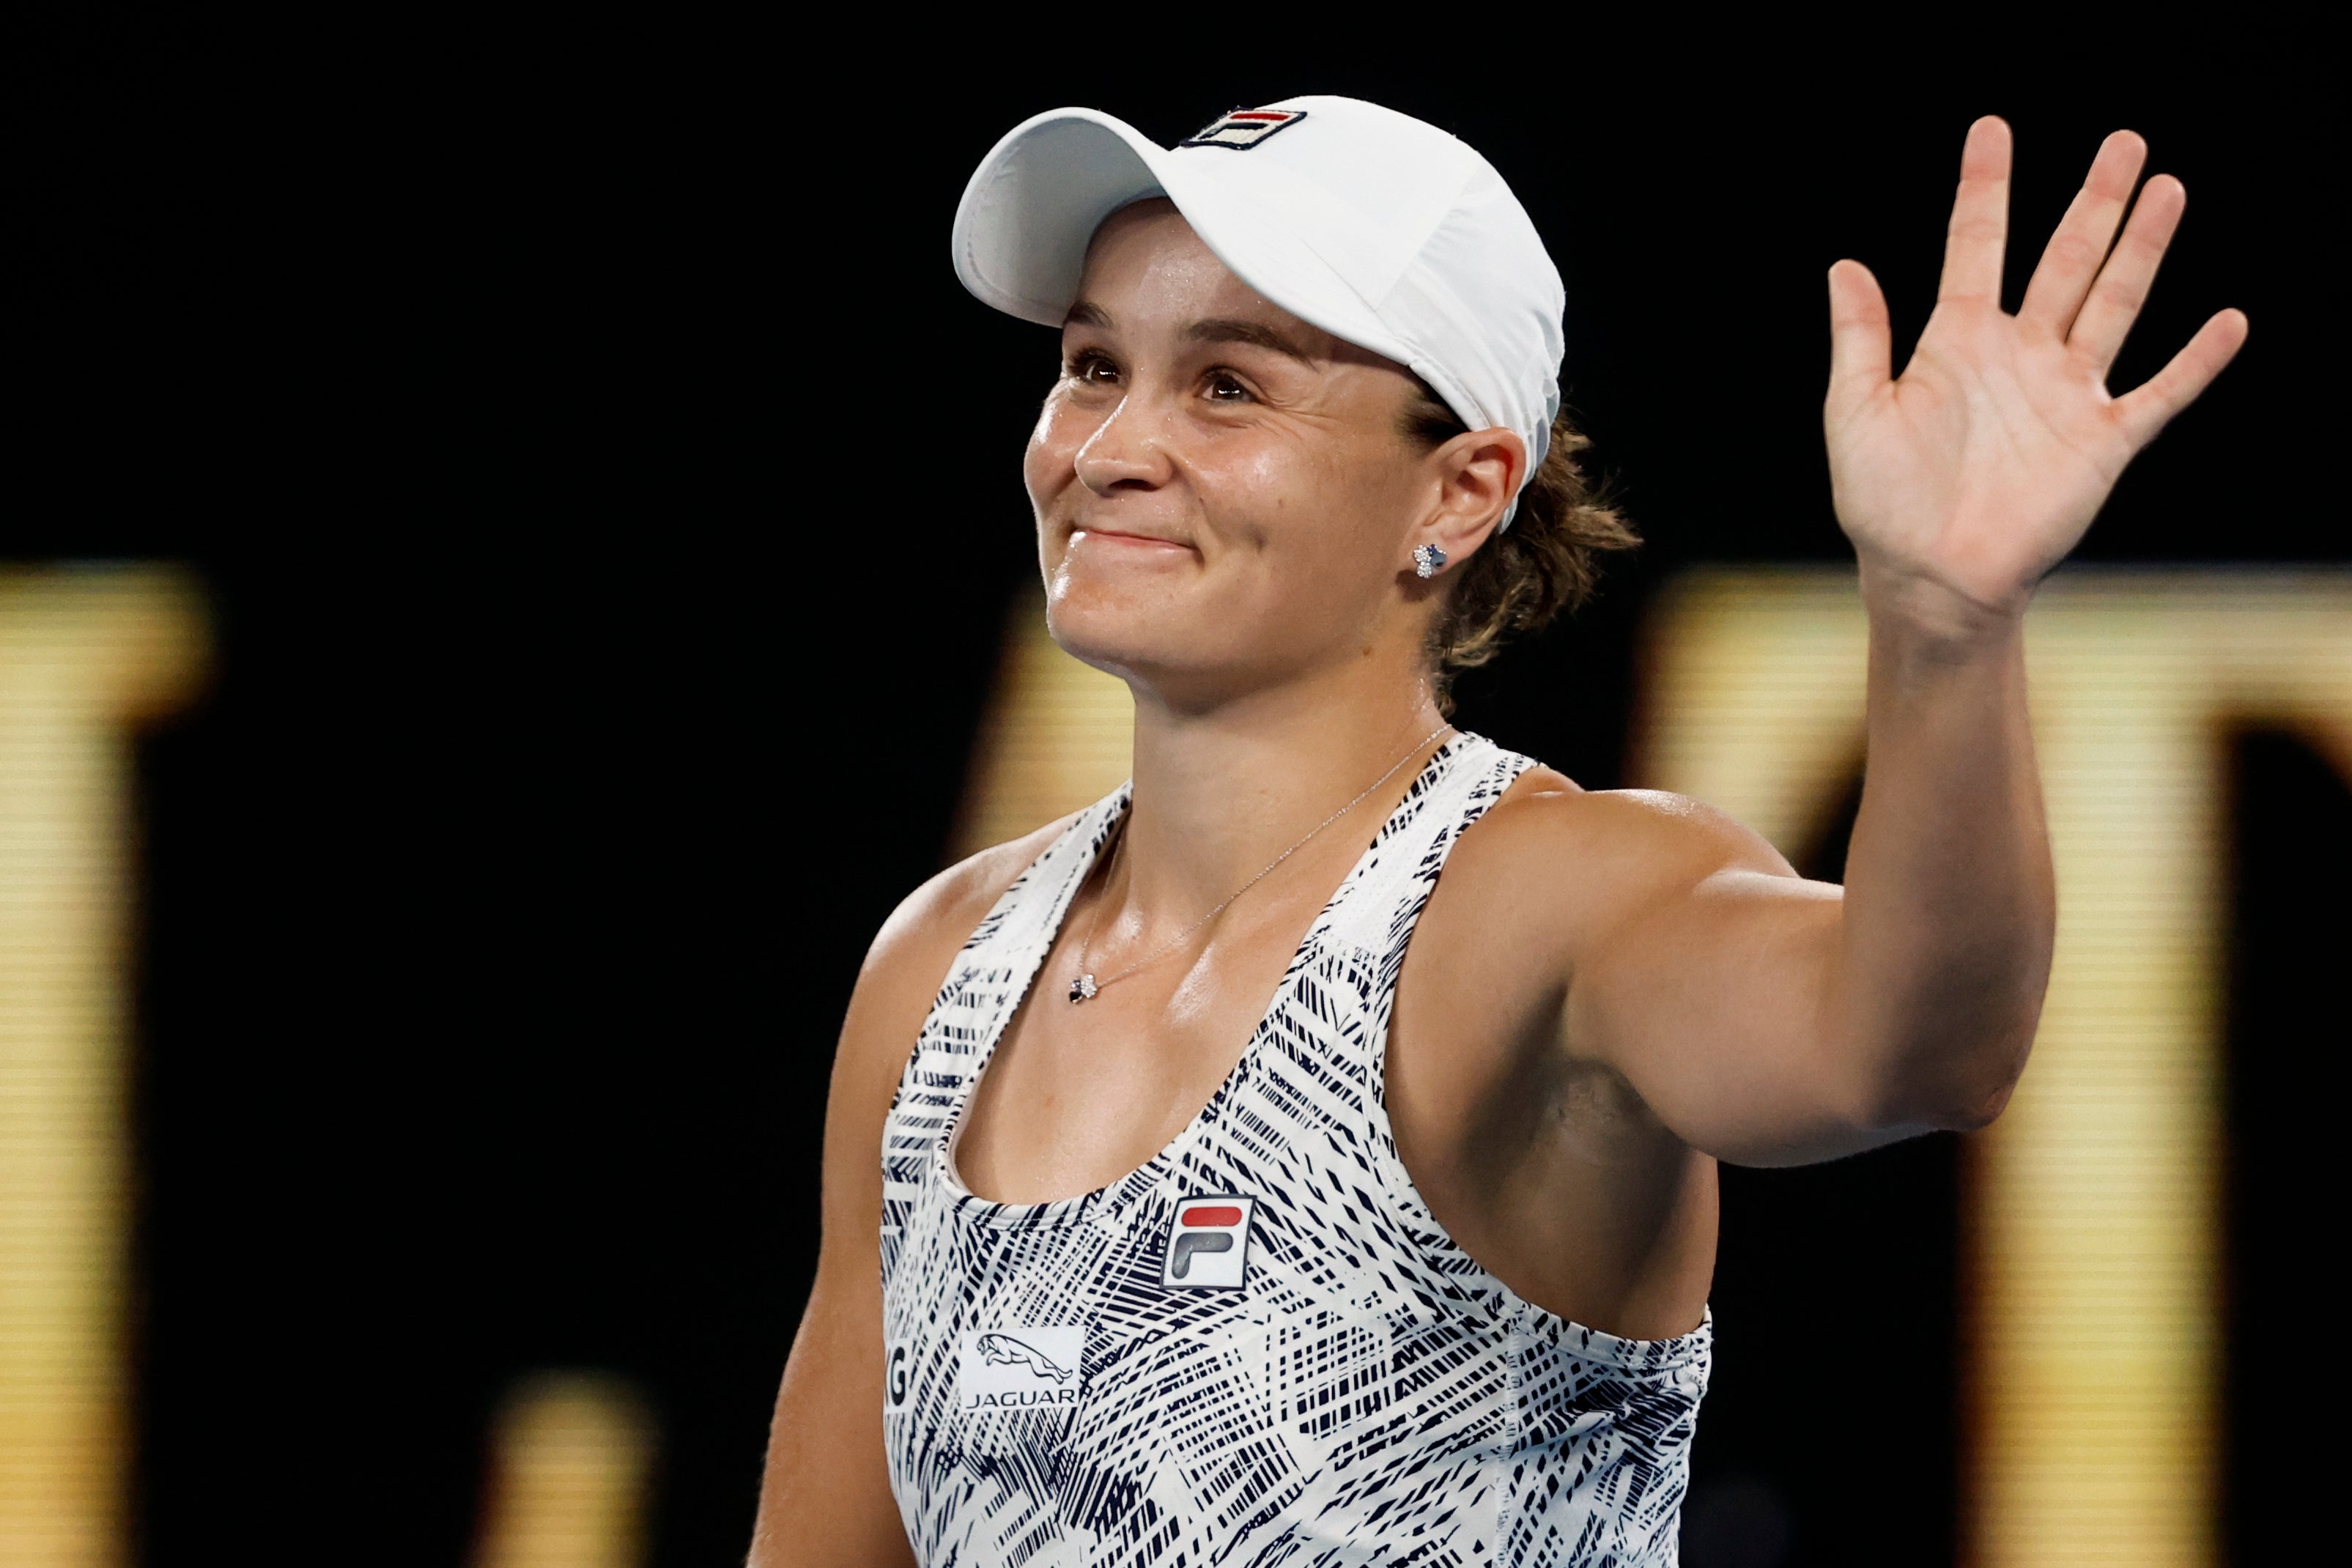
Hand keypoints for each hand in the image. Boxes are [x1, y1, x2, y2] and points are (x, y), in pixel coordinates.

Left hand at [1825, 118, 2247, 620]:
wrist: (1929, 577)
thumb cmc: (1882, 503)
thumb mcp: (1856, 413)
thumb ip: (1861, 338)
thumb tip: (1844, 265)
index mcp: (1956, 342)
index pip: (1976, 246)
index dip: (1985, 188)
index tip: (1992, 130)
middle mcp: (2019, 355)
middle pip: (2065, 259)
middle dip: (2094, 201)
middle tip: (2123, 142)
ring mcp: (2065, 394)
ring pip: (2114, 303)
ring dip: (2142, 250)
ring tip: (2167, 189)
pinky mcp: (2102, 442)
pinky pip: (2159, 393)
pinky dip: (2195, 361)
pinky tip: (2229, 321)